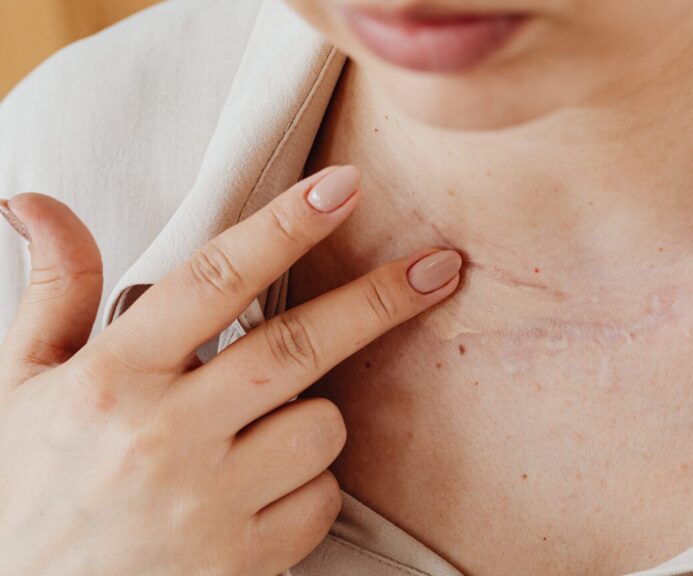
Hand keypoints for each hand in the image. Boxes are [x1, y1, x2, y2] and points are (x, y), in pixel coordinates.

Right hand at [0, 166, 462, 575]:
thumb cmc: (24, 491)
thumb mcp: (17, 386)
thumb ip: (53, 293)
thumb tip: (41, 203)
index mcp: (112, 379)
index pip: (213, 282)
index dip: (286, 226)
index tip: (345, 187)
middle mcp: (165, 436)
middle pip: (299, 347)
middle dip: (379, 300)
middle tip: (440, 267)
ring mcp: (210, 504)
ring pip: (322, 426)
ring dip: (312, 415)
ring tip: (255, 433)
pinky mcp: (245, 561)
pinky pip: (322, 498)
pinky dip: (308, 486)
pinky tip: (256, 494)